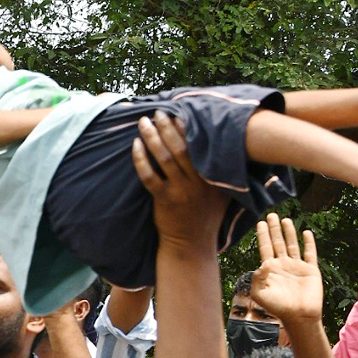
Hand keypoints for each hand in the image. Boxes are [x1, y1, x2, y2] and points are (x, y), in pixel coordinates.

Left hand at [133, 110, 226, 247]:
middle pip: (180, 147)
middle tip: (158, 112)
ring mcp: (180, 191)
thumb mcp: (222, 194)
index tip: (179, 112)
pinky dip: (141, 159)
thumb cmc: (205, 216)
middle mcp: (197, 182)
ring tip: (144, 122)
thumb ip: (221, 173)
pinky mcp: (164, 200)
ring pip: (164, 158)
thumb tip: (222, 144)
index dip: (187, 127)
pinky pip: (149, 176)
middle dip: (167, 126)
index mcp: (213, 178)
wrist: (191, 245)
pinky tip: (135, 145)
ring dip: (152, 137)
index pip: (200, 146)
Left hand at [252, 214, 322, 325]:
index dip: (263, 235)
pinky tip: (306, 232)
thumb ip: (257, 279)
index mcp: (270, 270)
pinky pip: (309, 253)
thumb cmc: (278, 308)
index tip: (260, 222)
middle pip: (277, 242)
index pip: (265, 248)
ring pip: (292, 245)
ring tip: (285, 219)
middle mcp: (282, 265)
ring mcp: (296, 267)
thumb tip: (262, 263)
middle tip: (271, 214)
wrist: (299, 316)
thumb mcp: (260, 295)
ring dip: (289, 232)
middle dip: (274, 229)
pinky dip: (308, 243)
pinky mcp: (310, 270)